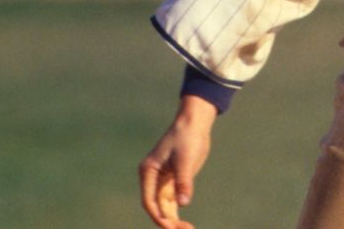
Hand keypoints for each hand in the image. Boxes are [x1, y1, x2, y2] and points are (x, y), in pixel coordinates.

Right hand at [139, 96, 217, 228]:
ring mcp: (163, 180)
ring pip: (165, 206)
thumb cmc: (187, 138)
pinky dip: (178, 213)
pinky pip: (173, 202)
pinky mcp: (174, 180)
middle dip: (168, 221)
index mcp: (148, 172)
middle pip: (157, 206)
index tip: (170, 226)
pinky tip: (186, 224)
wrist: (195, 124)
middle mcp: (153, 178)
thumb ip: (183, 181)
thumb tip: (183, 202)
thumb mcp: (185, 159)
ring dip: (173, 219)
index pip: (149, 200)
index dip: (158, 216)